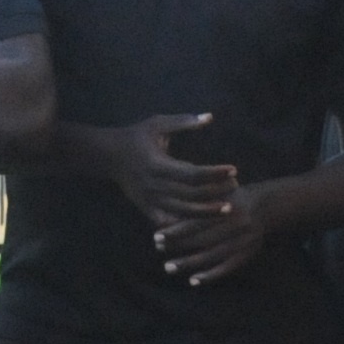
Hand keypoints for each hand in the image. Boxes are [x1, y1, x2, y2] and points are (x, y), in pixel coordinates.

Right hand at [103, 112, 241, 231]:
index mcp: (158, 164)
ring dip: (206, 212)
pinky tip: (201, 226)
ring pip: (181, 211)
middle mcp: (154, 185)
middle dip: (215, 192)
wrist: (107, 156)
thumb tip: (210, 117)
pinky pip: (167, 221)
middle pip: (190, 194)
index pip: (192, 173)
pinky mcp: (145, 208)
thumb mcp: (157, 124)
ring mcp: (149, 200)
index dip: (214, 173)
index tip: (233, 170)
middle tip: (236, 188)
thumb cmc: (136, 136)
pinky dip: (183, 226)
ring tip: (227, 209)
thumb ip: (184, 122)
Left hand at [157, 182, 276, 287]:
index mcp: (227, 208)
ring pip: (212, 255)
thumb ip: (199, 201)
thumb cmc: (234, 197)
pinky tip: (193, 281)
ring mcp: (243, 241)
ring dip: (189, 263)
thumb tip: (167, 211)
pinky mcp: (248, 254)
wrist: (268, 205)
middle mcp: (235, 225)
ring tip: (168, 267)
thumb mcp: (219, 192)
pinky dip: (210, 276)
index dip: (176, 230)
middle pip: (202, 239)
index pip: (196, 222)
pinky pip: (227, 268)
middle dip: (178, 245)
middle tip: (158, 248)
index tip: (157, 235)